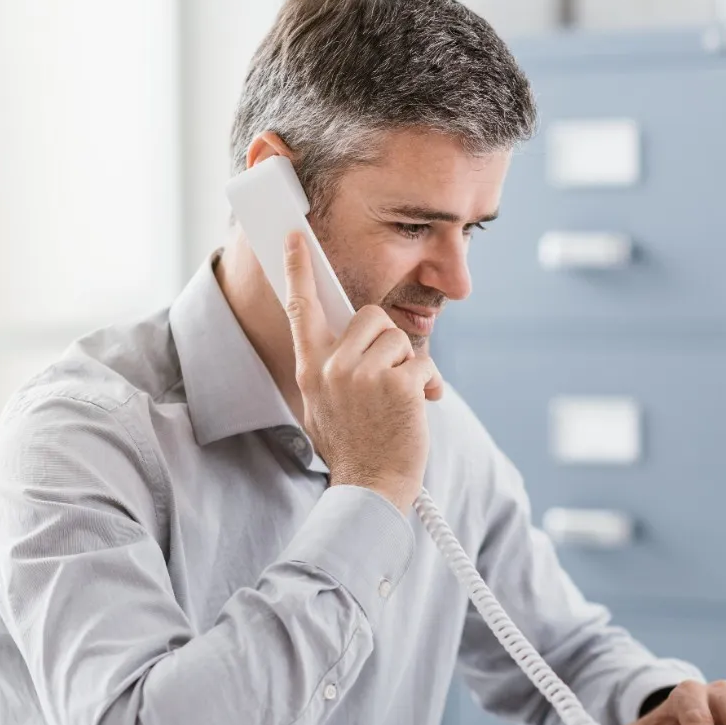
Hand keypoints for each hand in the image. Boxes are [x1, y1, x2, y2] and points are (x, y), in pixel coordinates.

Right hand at [282, 231, 442, 509]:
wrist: (371, 487)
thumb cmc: (354, 447)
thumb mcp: (323, 404)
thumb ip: (332, 368)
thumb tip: (353, 341)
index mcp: (309, 370)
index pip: (302, 309)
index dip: (298, 269)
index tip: (297, 236)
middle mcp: (331, 368)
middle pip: (370, 317)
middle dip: (388, 342)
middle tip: (388, 378)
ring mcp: (364, 375)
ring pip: (400, 338)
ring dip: (408, 366)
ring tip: (398, 400)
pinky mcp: (398, 384)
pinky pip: (422, 364)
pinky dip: (429, 386)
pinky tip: (418, 408)